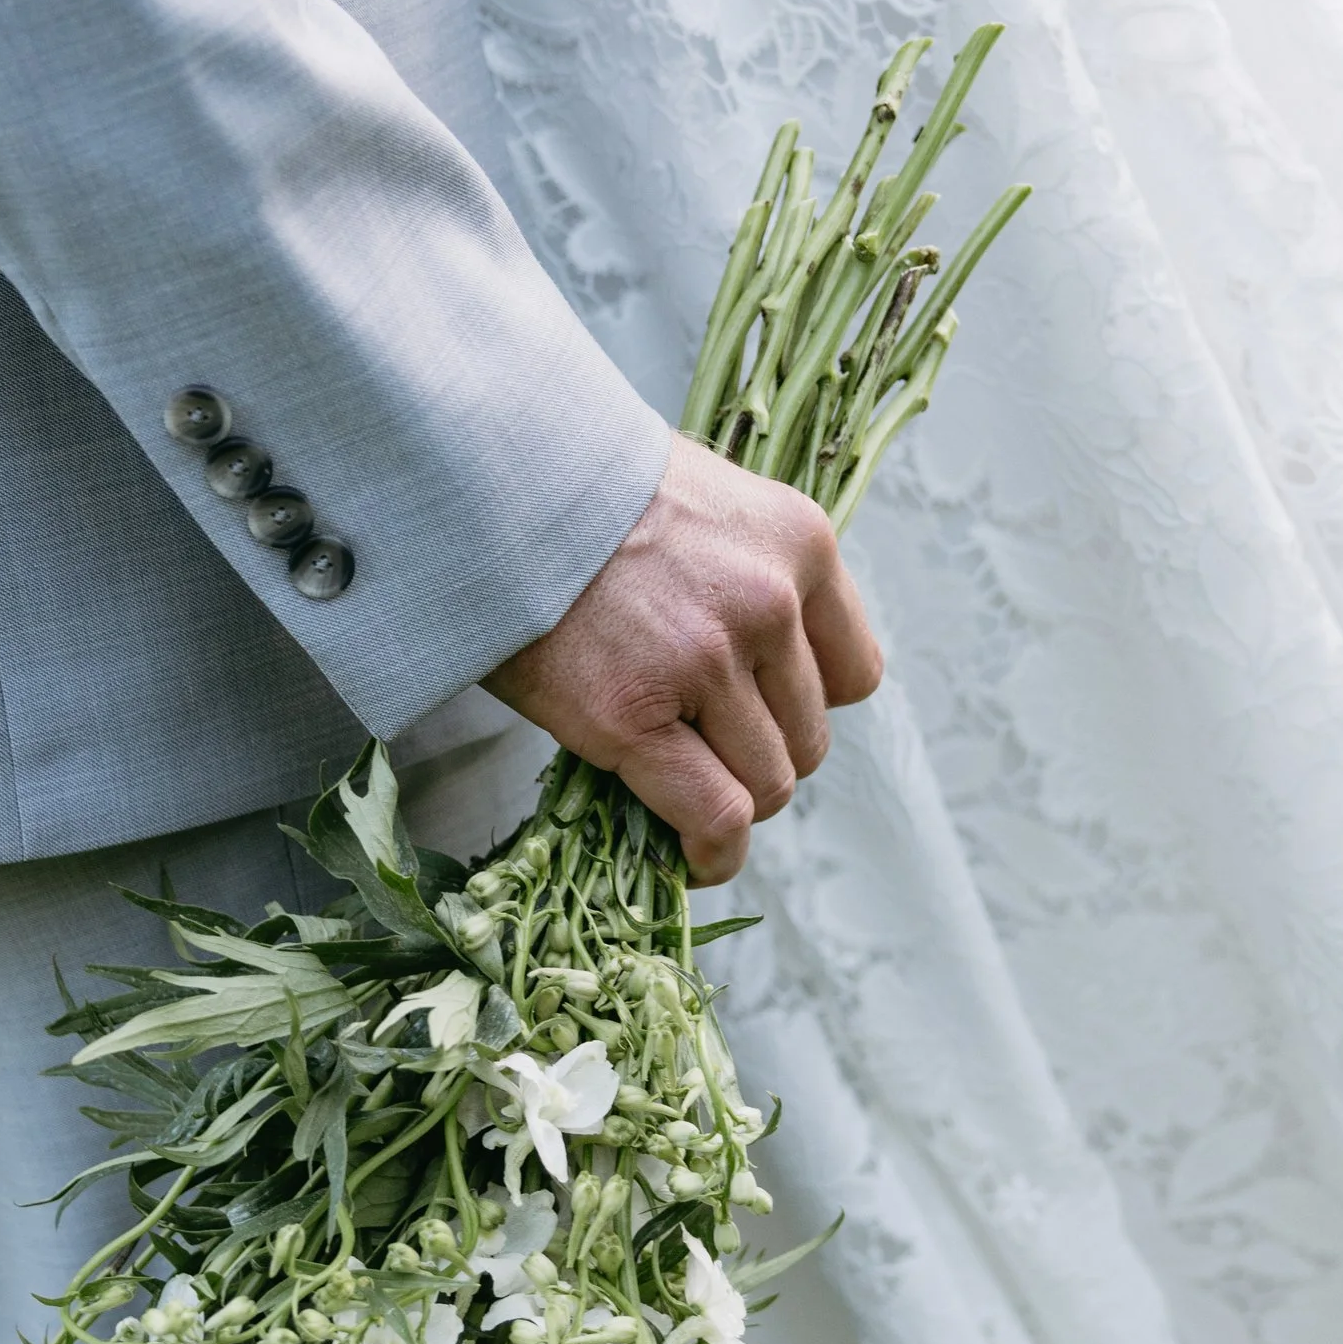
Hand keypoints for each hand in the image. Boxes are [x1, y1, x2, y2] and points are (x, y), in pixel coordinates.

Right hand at [485, 433, 883, 881]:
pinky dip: (712, 853)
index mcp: (798, 545)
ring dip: (730, 803)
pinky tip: (694, 859)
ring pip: (767, 785)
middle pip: (808, 738)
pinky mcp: (635, 718)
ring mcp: (704, 664)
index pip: (855, 672)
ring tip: (685, 797)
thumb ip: (747, 573)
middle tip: (701, 754)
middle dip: (759, 758)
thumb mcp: (702, 501)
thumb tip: (758, 662)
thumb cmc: (580, 492)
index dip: (804, 706)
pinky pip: (713, 816)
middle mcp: (769, 604)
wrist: (487, 485)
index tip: (762, 716)